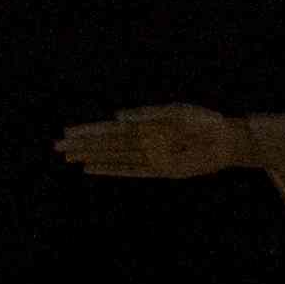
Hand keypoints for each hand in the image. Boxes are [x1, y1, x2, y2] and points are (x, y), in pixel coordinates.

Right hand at [57, 103, 253, 179]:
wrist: (227, 139)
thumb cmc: (203, 122)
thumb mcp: (175, 112)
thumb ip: (146, 115)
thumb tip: (116, 117)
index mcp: (147, 124)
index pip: (111, 129)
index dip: (89, 131)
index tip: (68, 132)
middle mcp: (145, 142)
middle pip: (107, 144)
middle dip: (83, 145)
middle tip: (58, 147)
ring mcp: (150, 157)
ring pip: (115, 157)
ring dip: (93, 157)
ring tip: (70, 158)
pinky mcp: (161, 171)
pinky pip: (132, 171)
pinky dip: (113, 170)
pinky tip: (94, 169)